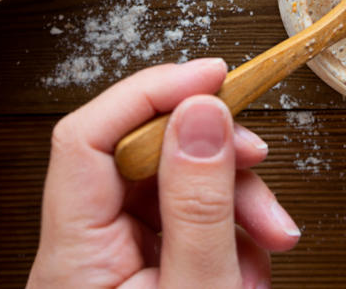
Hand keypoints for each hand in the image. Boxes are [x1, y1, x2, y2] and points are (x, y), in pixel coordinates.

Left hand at [28, 58, 300, 288]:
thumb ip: (199, 203)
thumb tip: (201, 112)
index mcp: (73, 257)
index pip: (86, 137)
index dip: (149, 93)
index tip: (212, 76)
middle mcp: (84, 252)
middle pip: (140, 156)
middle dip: (212, 157)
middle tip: (259, 165)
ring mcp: (116, 263)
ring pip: (173, 187)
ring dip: (234, 200)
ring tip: (273, 237)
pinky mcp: (146, 272)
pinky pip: (188, 223)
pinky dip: (232, 231)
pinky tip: (255, 260)